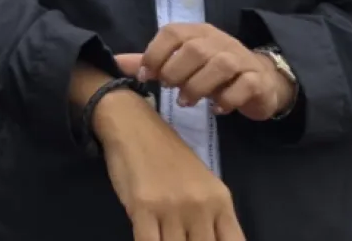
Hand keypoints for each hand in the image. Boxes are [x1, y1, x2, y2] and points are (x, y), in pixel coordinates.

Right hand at [93, 89, 245, 240]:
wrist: (131, 122)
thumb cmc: (165, 153)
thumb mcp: (200, 185)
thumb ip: (211, 218)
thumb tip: (208, 240)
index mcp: (219, 200)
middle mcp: (200, 205)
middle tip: (182, 237)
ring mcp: (172, 206)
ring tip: (164, 236)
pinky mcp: (143, 206)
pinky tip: (146, 236)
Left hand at [116, 22, 296, 119]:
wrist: (261, 80)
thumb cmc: (213, 71)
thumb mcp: (182, 63)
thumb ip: (151, 62)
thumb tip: (114, 63)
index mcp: (197, 31)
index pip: (173, 33)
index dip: (155, 53)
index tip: (145, 76)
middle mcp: (219, 40)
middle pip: (194, 49)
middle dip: (175, 71)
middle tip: (168, 89)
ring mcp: (240, 58)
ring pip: (219, 65)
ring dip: (198, 85)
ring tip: (185, 101)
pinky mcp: (256, 80)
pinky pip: (244, 85)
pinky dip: (227, 98)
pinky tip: (216, 109)